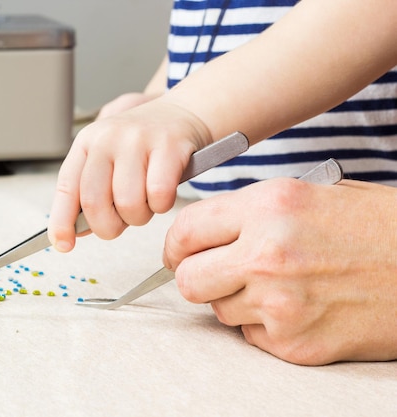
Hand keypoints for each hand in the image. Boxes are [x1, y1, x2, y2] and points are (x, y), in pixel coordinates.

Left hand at [48, 96, 211, 251]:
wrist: (181, 113)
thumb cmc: (142, 144)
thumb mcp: (108, 160)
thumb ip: (91, 193)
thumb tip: (76, 232)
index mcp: (87, 143)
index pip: (67, 188)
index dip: (62, 221)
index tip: (64, 244)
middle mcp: (107, 138)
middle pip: (94, 201)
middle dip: (107, 226)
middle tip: (120, 223)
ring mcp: (137, 140)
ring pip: (128, 203)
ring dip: (138, 217)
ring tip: (145, 204)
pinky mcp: (168, 146)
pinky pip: (158, 195)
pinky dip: (161, 206)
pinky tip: (163, 195)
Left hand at [163, 178, 396, 364]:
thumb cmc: (374, 226)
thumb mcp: (307, 195)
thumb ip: (249, 214)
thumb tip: (202, 236)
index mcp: (268, 206)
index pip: (185, 230)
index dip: (175, 246)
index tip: (178, 255)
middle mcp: (267, 253)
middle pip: (188, 280)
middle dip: (196, 278)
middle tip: (216, 274)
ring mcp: (281, 302)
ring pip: (219, 310)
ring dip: (235, 300)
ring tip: (278, 286)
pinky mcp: (296, 343)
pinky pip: (251, 335)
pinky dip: (266, 325)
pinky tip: (300, 307)